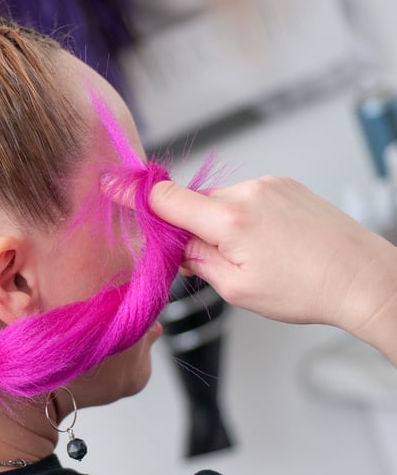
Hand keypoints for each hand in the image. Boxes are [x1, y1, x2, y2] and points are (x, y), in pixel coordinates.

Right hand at [149, 177, 396, 362]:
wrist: (364, 277)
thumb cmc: (307, 290)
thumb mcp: (237, 289)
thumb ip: (197, 260)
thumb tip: (175, 246)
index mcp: (231, 219)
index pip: (166, 198)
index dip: (134, 196)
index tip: (110, 187)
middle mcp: (248, 192)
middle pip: (193, 202)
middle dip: (192, 228)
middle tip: (213, 261)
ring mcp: (269, 184)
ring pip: (220, 200)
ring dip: (220, 224)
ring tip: (253, 255)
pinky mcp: (285, 184)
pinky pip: (245, 196)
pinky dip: (243, 216)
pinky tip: (267, 242)